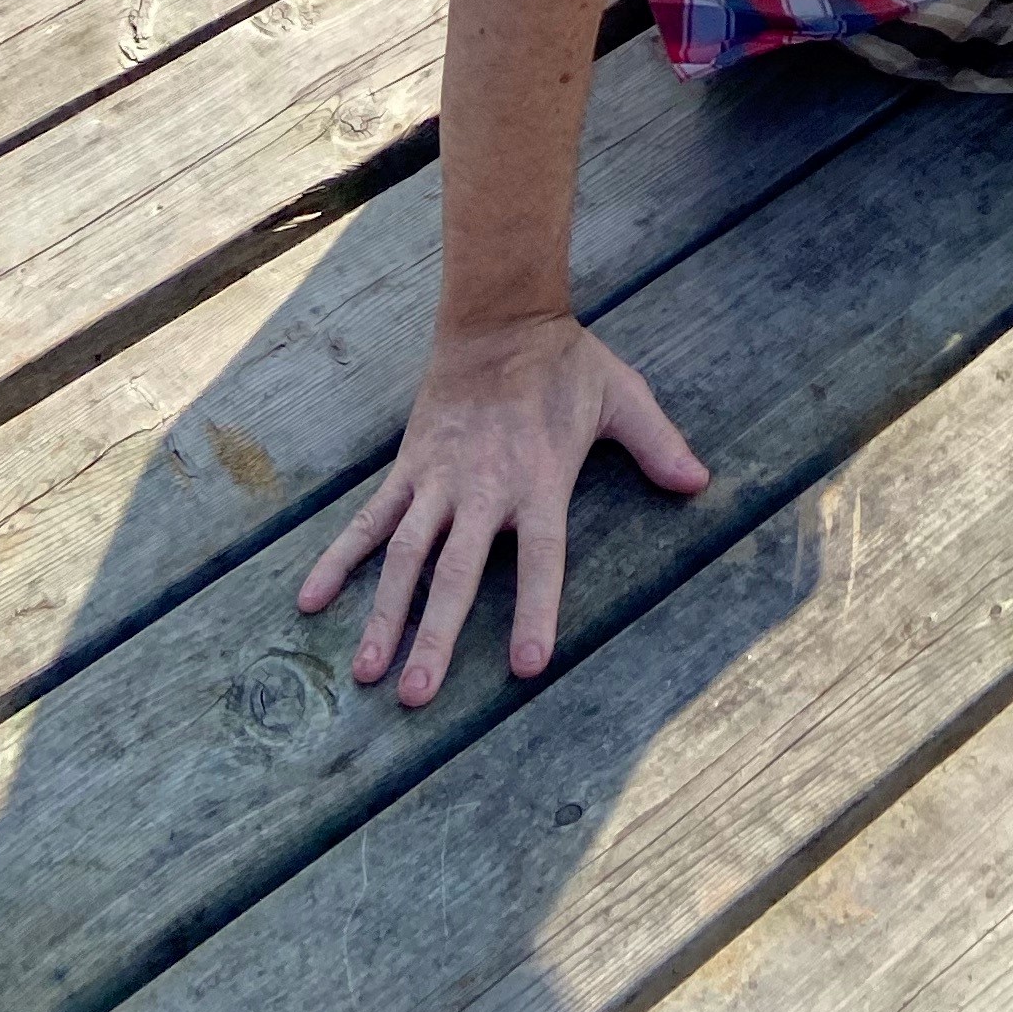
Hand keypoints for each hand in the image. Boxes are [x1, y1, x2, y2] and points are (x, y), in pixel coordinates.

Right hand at [296, 311, 707, 706]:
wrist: (499, 315)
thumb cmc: (565, 364)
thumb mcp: (622, 396)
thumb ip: (658, 443)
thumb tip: (701, 483)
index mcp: (538, 480)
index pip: (540, 558)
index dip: (534, 609)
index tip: (526, 665)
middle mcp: (483, 488)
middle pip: (457, 572)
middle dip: (436, 635)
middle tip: (417, 695)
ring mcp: (438, 479)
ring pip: (406, 556)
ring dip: (384, 613)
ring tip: (366, 671)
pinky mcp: (408, 467)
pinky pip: (369, 520)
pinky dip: (339, 558)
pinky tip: (311, 599)